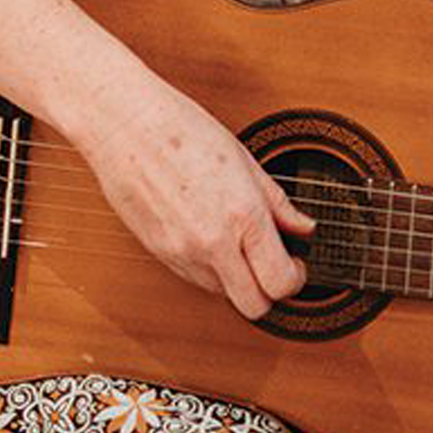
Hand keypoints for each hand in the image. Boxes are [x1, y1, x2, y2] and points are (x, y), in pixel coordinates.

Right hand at [71, 71, 314, 319]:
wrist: (128, 126)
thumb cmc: (186, 132)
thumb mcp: (247, 162)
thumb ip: (279, 204)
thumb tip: (304, 227)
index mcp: (243, 216)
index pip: (281, 282)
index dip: (296, 279)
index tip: (297, 263)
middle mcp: (213, 243)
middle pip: (254, 306)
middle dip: (271, 292)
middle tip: (276, 265)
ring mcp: (182, 253)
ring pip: (224, 295)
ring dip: (239, 280)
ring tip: (242, 243)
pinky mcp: (159, 254)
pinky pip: (196, 279)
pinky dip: (212, 270)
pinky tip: (214, 238)